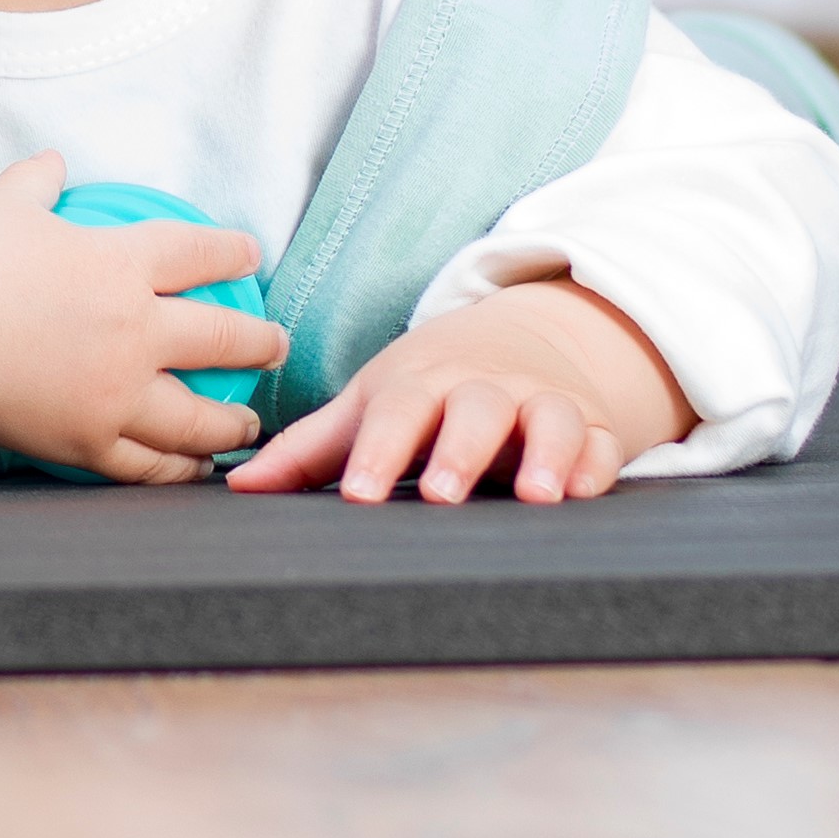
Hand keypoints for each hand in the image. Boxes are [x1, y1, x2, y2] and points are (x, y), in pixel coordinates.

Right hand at [0, 152, 284, 484]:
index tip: (250, 255)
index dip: (232, 252)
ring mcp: (117, 393)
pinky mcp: (91, 440)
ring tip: (248, 424)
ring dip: (233, 420)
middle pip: (223, 339)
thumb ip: (35, 183)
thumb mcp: (3, 207)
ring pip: (199, 415)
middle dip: (261, 342)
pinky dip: (179, 467)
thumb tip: (52, 162)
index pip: (198, 254)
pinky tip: (192, 467)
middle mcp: (134, 331)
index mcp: (120, 265)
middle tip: (277, 347)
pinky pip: (150, 462)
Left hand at [229, 276, 691, 504]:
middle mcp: (481, 390)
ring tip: (533, 493)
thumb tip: (238, 488)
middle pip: (471, 411)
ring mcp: (540, 404)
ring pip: (546, 419)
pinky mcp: (591, 428)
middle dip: (458, 450)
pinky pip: (600, 444)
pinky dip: (596, 464)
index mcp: (419, 385)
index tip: (360, 496)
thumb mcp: (369, 404)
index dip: (378, 453)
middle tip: (441, 493)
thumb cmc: (426, 388)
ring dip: (542, 452)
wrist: (520, 340)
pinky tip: (585, 492)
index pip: (394, 414)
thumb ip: (309, 450)